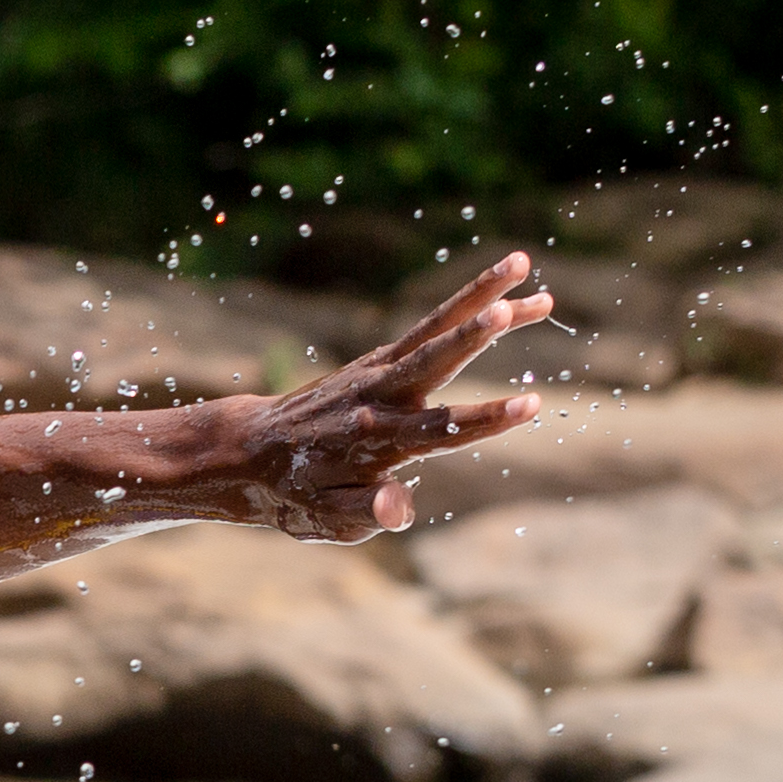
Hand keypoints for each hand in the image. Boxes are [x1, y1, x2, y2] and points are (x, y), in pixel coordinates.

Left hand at [159, 251, 556, 542]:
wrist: (251, 451)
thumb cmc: (296, 494)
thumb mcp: (326, 520)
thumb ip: (365, 513)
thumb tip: (399, 508)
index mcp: (374, 440)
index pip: (439, 430)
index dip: (485, 419)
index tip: (531, 405)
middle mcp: (378, 397)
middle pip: (436, 360)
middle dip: (476, 336)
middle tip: (515, 309)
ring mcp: (377, 373)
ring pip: (435, 327)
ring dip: (481, 295)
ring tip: (523, 262)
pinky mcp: (378, 360)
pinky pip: (427, 328)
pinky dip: (464, 306)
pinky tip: (501, 292)